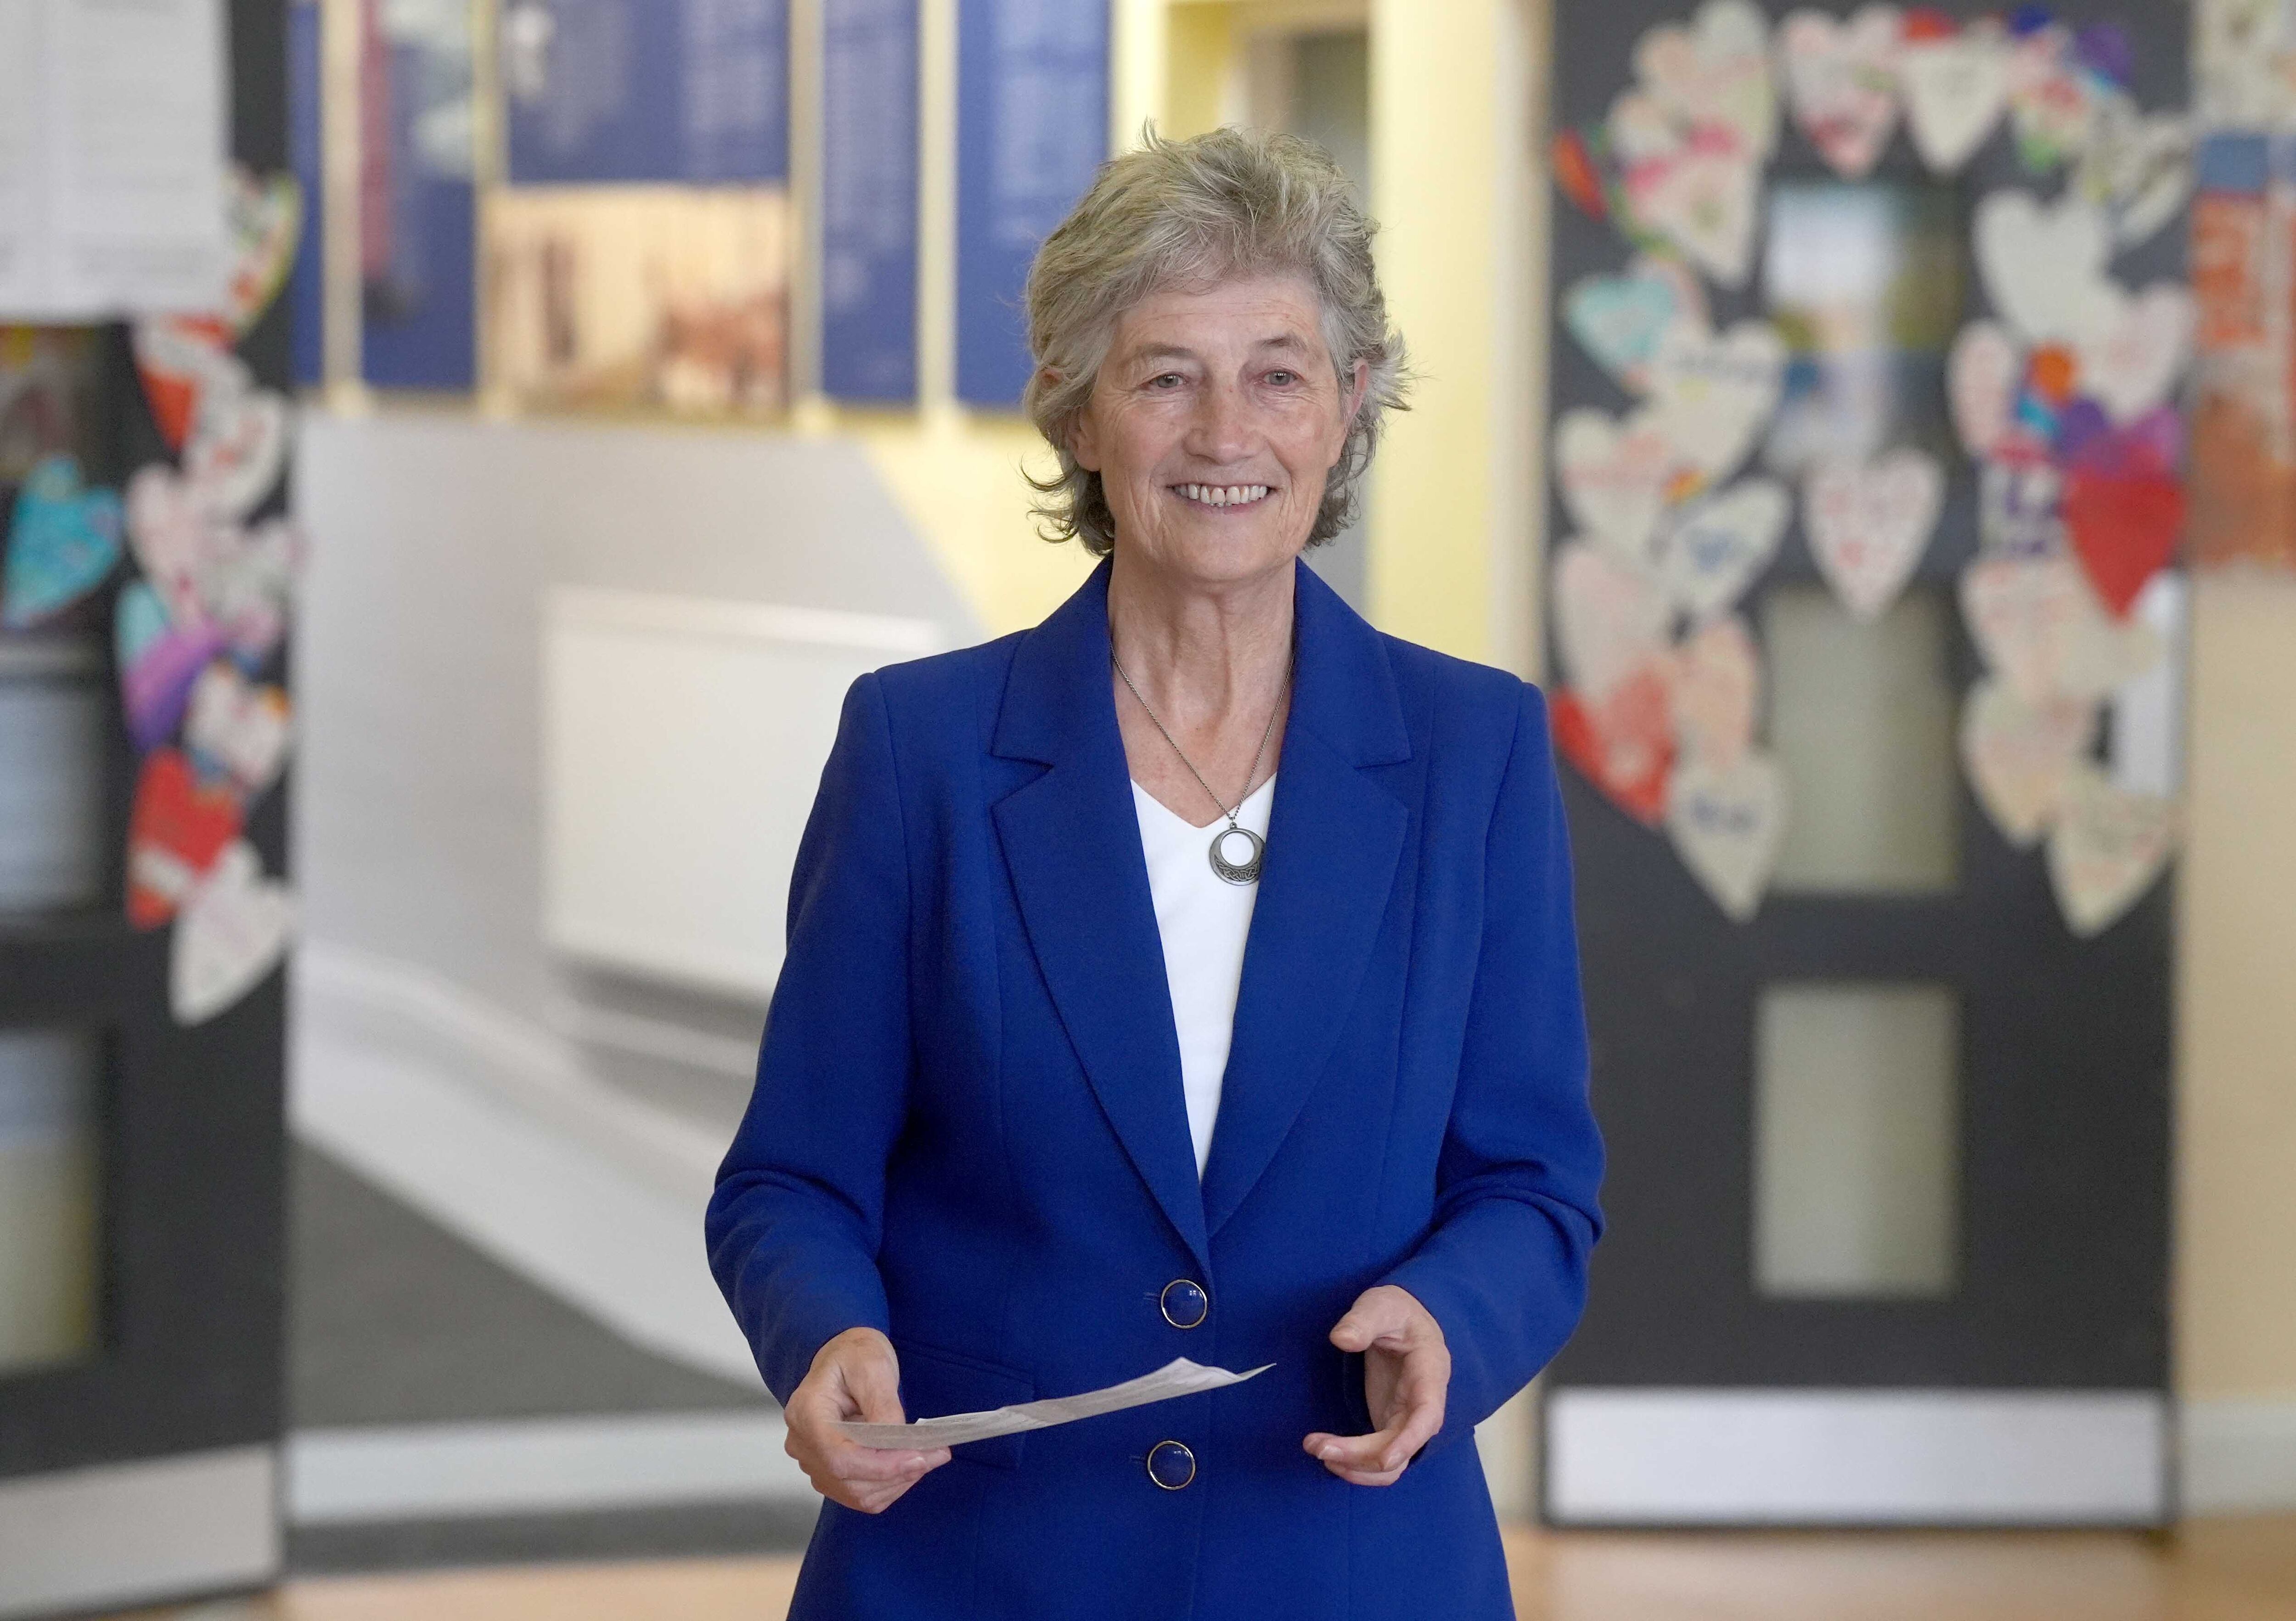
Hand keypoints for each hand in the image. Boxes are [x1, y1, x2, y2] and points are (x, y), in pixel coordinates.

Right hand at [782, 1327, 950, 1512]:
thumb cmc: (853, 1356)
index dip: (880, 1466)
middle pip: (849, 1481)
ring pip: (857, 1494)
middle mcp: (802, 1444)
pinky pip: (860, 1494)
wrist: (844, 1359)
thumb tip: (898, 1441)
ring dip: (896, 1483)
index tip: (918, 1458)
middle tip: (936, 1454)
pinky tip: (907, 1465)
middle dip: (897, 1474)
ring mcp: (813, 1462)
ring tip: (927, 1457)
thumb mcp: (872, 1366)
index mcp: (806, 1412)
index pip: (839, 1458)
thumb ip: (883, 1404)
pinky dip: (888, 1486)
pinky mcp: (829, 1473)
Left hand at [1301, 1285, 1449, 1485]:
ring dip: (1357, 1467)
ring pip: (1392, 1463)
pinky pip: (1380, 1458)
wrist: (1404, 1320)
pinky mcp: (1390, 1425)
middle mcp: (1423, 1404)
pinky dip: (1357, 1465)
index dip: (1408, 1441)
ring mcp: (1407, 1419)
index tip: (1383, 1459)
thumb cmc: (1396, 1311)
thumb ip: (1363, 1320)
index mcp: (1430, 1372)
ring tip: (1317, 1450)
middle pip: (1401, 1446)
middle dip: (1361, 1456)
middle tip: (1316, 1446)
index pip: (1427, 1415)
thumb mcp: (1381, 1306)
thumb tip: (1341, 1339)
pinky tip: (1329, 1453)